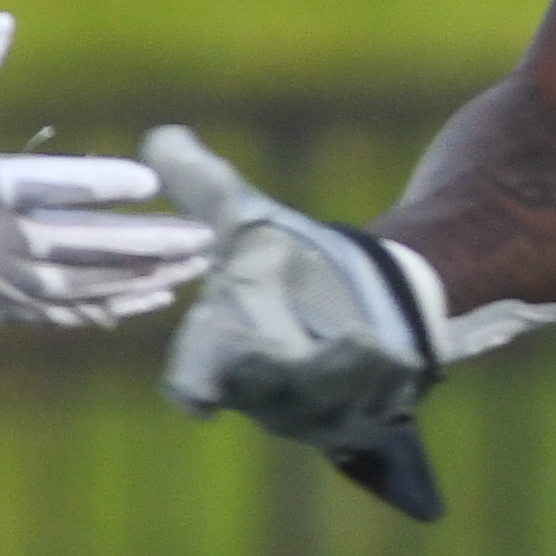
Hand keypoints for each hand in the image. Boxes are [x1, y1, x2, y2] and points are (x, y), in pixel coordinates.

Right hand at [0, 18, 206, 330]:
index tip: (151, 182)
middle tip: (206, 239)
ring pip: (81, 287)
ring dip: (141, 280)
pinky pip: (60, 314)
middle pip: (81, 246)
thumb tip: (3, 22)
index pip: (46, 186)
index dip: (100, 184)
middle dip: (149, 245)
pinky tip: (151, 303)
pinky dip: (107, 310)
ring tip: (194, 270)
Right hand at [140, 124, 447, 521]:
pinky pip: (371, 406)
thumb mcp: (247, 217)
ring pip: (320, 396)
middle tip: (293, 330)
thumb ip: (201, 184)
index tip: (198, 391)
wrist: (367, 296)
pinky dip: (382, 377)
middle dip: (278, 350)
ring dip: (338, 363)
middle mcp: (261, 392)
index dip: (194, 381)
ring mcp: (313, 414)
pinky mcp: (366, 419)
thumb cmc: (291, 259)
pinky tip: (395, 351)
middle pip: (263, 381)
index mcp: (221, 348)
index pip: (192, 380)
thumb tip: (160, 136)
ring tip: (359, 335)